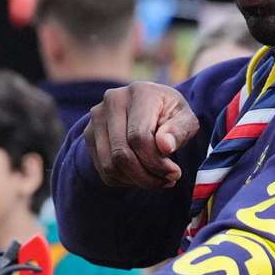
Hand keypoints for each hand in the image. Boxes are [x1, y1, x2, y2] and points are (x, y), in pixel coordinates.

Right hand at [84, 82, 199, 188]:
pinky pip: (104, 170)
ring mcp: (96, 119)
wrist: (149, 107)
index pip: (139, 137)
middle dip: (146, 176)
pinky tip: (141, 175)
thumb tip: (165, 146)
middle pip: (121, 154)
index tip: (175, 173)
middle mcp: (112, 101)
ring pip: (110, 165)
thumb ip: (179, 130)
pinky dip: (125, 180)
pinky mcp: (89, 135)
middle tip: (167, 181)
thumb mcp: (185, 119)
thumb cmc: (170, 114)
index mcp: (139, 92)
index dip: (156, 162)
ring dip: (136, 181)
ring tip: (156, 180)